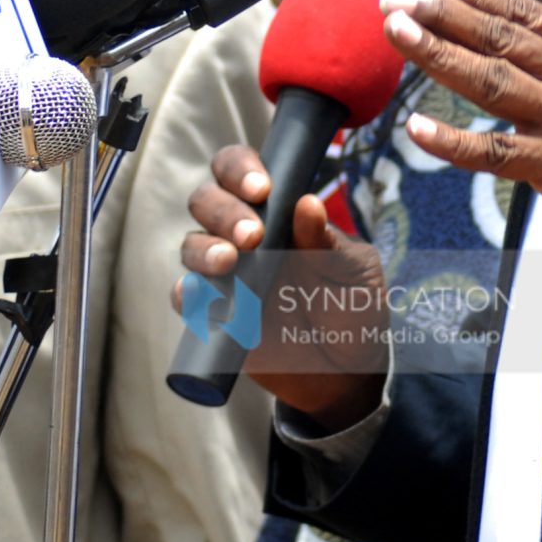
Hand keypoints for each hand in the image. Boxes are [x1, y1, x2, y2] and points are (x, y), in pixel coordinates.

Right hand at [176, 143, 388, 431]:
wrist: (346, 373)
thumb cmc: (353, 308)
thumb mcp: (354, 273)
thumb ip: (329, 241)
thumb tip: (307, 203)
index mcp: (277, 212)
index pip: (242, 172)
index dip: (240, 169)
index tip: (262, 188)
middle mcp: (243, 236)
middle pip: (207, 201)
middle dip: (223, 210)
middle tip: (252, 235)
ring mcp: (226, 275)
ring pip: (192, 244)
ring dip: (203, 248)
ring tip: (229, 263)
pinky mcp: (213, 314)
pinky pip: (186, 298)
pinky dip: (187, 294)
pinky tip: (201, 296)